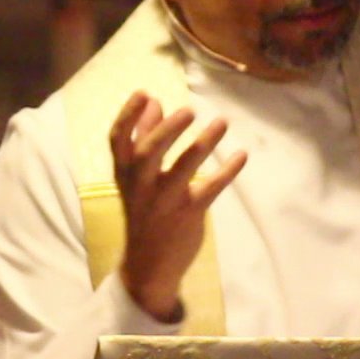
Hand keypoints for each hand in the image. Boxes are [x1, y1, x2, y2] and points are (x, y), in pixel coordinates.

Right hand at [109, 91, 247, 320]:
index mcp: (125, 173)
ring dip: (204, 143)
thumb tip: (153, 102)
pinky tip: (242, 155)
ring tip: (222, 122)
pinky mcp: (188, 215)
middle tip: (189, 110)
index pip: (117, 140)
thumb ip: (144, 138)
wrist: (148, 265)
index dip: (128, 115)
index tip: (145, 93)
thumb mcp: (135, 177)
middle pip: (149, 153)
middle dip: (168, 130)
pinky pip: (210, 189)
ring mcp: (164, 201)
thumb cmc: (144, 210)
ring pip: (184, 169)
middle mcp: (141, 185)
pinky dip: (227, 171)